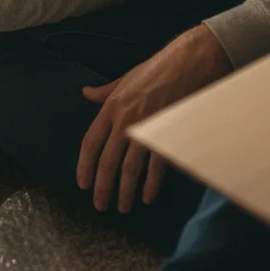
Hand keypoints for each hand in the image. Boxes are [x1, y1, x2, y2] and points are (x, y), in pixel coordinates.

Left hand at [77, 24, 232, 213]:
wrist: (187, 63)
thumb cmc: (155, 70)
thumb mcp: (124, 79)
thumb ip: (104, 92)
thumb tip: (86, 93)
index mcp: (111, 107)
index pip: (90, 143)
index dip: (84, 166)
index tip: (83, 184)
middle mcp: (124, 120)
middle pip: (107, 161)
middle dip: (102, 187)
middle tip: (100, 206)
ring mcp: (145, 128)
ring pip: (129, 168)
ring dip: (125, 191)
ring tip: (123, 207)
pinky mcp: (165, 133)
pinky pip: (155, 166)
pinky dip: (151, 184)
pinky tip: (147, 197)